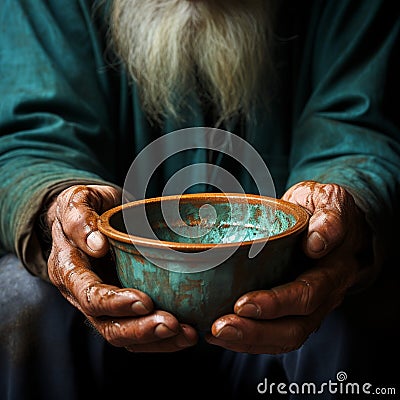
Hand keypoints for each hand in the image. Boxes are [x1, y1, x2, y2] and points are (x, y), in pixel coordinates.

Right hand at [46, 184, 196, 351]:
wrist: (88, 217)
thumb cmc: (85, 206)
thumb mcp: (76, 201)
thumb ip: (79, 218)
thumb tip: (95, 245)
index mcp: (68, 270)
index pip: (89, 295)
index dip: (115, 302)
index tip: (144, 300)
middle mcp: (81, 294)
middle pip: (107, 325)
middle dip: (140, 328)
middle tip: (172, 323)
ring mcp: (101, 304)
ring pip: (124, 335)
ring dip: (155, 340)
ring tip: (186, 334)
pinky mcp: (120, 306)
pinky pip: (137, 330)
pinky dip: (161, 338)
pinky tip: (186, 333)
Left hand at [205, 181, 373, 353]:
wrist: (327, 222)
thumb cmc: (322, 208)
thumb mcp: (328, 200)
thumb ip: (328, 218)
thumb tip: (317, 243)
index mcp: (335, 267)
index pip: (308, 292)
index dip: (277, 303)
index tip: (243, 304)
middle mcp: (326, 294)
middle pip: (296, 326)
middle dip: (256, 331)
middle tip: (221, 326)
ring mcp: (312, 306)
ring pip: (285, 337)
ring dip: (249, 340)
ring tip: (216, 334)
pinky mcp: (295, 310)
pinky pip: (275, 334)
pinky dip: (248, 339)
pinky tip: (219, 334)